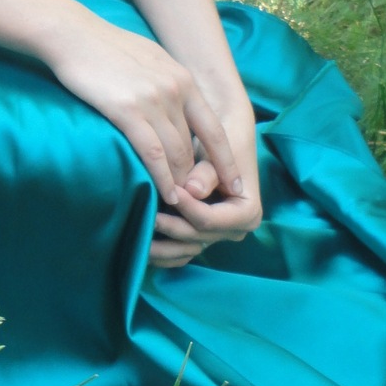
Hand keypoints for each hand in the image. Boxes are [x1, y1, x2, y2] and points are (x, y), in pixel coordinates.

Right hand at [42, 13, 254, 235]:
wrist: (74, 35)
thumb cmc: (106, 47)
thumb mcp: (150, 59)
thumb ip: (167, 82)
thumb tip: (175, 105)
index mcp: (183, 79)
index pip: (214, 128)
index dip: (225, 159)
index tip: (235, 181)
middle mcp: (175, 90)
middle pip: (193, 146)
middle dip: (196, 177)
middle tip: (196, 202)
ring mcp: (153, 101)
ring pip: (176, 154)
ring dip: (181, 183)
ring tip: (182, 206)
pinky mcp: (127, 111)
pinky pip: (153, 154)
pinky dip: (163, 179)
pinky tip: (167, 195)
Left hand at [148, 128, 260, 267]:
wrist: (222, 133)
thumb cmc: (222, 139)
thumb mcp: (219, 152)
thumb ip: (207, 173)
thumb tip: (192, 190)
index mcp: (247, 212)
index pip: (211, 219)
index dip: (188, 209)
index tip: (168, 193)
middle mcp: (235, 230)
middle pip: (198, 236)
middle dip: (171, 228)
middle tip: (145, 216)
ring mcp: (218, 235)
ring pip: (188, 249)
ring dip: (163, 249)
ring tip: (137, 242)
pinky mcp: (202, 234)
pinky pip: (183, 250)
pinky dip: (164, 252)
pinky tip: (142, 249)